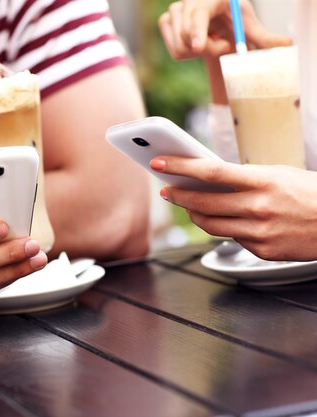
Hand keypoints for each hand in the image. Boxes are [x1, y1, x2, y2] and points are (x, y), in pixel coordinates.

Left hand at [150, 156, 316, 260]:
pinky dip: (223, 226)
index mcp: (264, 181)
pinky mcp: (261, 250)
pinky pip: (230, 237)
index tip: (160, 163)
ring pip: (209, 224)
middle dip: (178, 195)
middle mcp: (259, 208)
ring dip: (193, 213)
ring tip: (186, 204)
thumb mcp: (278, 174)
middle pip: (202, 202)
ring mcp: (259, 232)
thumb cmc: (310, 194)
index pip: (212, 172)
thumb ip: (243, 178)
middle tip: (166, 189)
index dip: (181, 167)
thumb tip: (206, 179)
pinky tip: (223, 218)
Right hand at [158, 0, 290, 60]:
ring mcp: (174, 11)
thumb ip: (263, 36)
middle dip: (209, 49)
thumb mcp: (248, 25)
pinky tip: (197, 42)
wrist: (215, 19)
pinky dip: (188, 54)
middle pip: (190, 38)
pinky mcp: (165, 22)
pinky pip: (175, 51)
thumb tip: (286, 44)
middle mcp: (188, 1)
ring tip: (210, 41)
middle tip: (224, 45)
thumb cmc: (233, 19)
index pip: (198, 14)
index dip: (197, 30)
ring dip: (200, 53)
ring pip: (181, 47)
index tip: (198, 47)